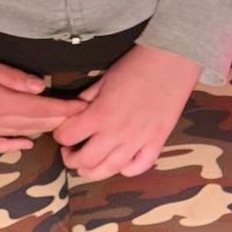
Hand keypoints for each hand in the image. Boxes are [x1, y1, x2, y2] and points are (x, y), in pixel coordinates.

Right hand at [0, 45, 76, 154]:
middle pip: (32, 124)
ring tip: (61, 126)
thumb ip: (11, 78)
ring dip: (40, 131)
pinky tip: (24, 143)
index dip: (64, 110)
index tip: (85, 107)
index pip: (40, 110)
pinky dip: (10, 146)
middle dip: (59, 121)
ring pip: (16, 135)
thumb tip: (41, 88)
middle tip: (82, 117)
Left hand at [54, 44, 200, 181]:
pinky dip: (126, 169)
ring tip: (90, 162)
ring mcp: (139, 140)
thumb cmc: (136, 65)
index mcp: (100, 115)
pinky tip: (121, 160)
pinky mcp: (157, 142)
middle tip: (72, 151)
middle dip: (71, 159)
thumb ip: (85, 101)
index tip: (64, 131)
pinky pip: (139, 167)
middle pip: (84, 162)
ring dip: (93, 170)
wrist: (172, 60)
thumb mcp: (103, 80)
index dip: (60, 135)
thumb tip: (73, 114)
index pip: (66, 137)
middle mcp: (117, 133)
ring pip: (108, 170)